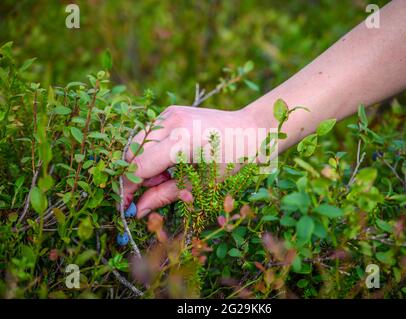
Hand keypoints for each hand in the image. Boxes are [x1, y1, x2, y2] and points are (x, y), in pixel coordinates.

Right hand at [122, 105, 266, 218]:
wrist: (252, 131)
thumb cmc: (235, 161)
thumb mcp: (202, 184)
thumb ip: (166, 196)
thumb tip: (138, 211)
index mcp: (183, 140)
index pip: (140, 165)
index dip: (129, 188)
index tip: (126, 205)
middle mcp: (172, 121)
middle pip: (133, 152)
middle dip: (138, 175)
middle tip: (161, 186)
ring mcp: (169, 112)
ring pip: (138, 142)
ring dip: (144, 163)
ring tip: (170, 173)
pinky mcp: (170, 111)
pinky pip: (148, 134)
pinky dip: (152, 151)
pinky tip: (172, 160)